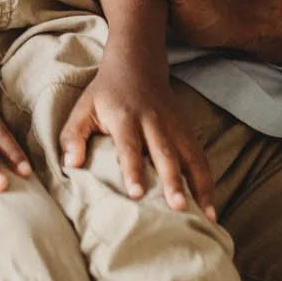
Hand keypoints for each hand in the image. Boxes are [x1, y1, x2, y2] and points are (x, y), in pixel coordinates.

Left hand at [59, 57, 216, 218]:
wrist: (137, 64)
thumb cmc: (106, 92)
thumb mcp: (83, 107)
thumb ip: (73, 135)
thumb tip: (71, 164)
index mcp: (125, 117)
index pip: (129, 146)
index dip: (133, 169)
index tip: (136, 194)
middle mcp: (153, 122)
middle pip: (165, 154)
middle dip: (173, 182)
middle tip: (177, 208)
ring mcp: (174, 126)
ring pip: (190, 157)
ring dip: (200, 186)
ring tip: (207, 216)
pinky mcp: (187, 130)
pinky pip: (200, 157)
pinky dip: (207, 181)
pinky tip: (211, 206)